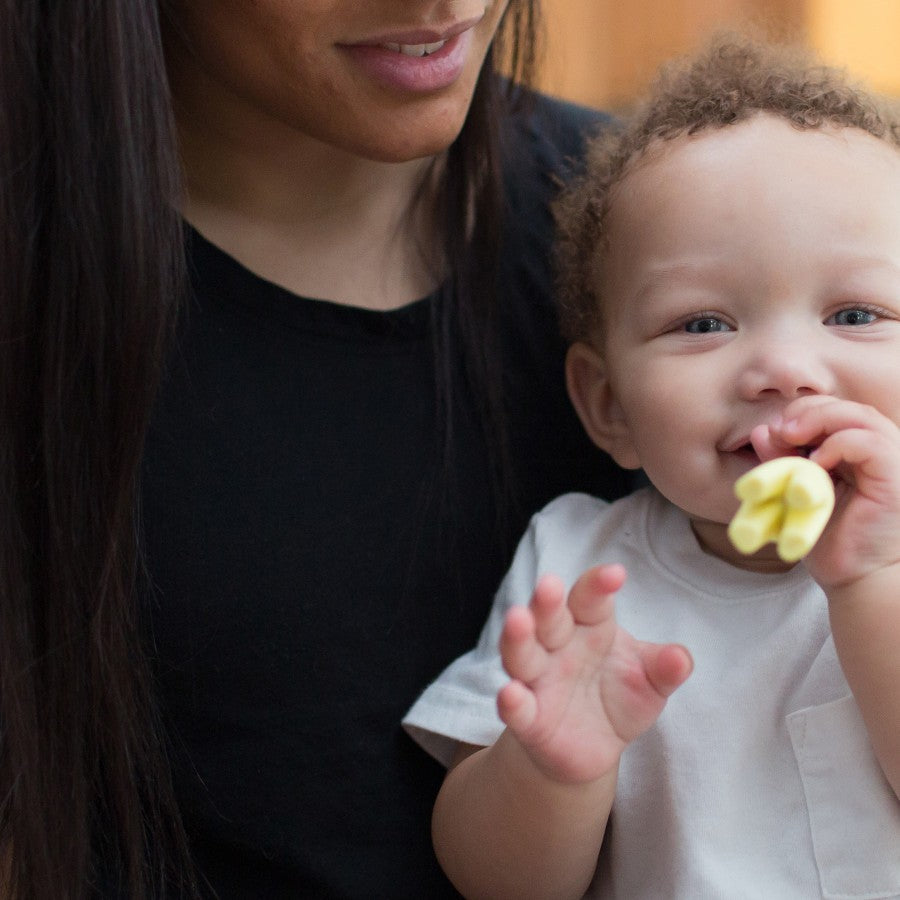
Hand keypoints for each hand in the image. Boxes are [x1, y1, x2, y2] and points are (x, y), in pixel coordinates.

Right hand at [497, 564, 691, 784]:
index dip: (598, 585)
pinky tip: (510, 694)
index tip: (616, 574)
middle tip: (550, 584)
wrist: (593, 748)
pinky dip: (512, 701)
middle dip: (547, 602)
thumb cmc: (621, 699)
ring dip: (518, 637)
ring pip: (522, 654)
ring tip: (518, 619)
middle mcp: (558, 647)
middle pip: (549, 619)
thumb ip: (664, 668)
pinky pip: (518, 708)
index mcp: (590, 627)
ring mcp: (539, 681)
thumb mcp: (651, 683)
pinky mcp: (529, 719)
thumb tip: (681, 657)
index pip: (590, 600)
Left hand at [763, 396, 899, 587]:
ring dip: (821, 420)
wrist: (856, 579)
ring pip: (861, 417)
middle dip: (809, 411)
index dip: (802, 412)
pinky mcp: (896, 476)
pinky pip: (870, 442)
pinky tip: (816, 463)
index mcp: (857, 454)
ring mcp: (892, 462)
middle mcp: (880, 452)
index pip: (835, 412)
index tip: (774, 431)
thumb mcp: (795, 493)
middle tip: (782, 430)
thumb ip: (782, 462)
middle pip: (848, 408)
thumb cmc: (829, 541)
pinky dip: (838, 444)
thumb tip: (762, 431)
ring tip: (793, 438)